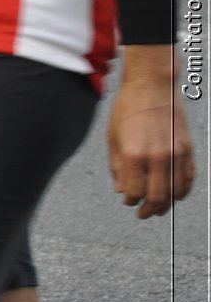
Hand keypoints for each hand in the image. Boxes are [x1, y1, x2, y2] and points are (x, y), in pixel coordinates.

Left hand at [107, 45, 194, 217]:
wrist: (151, 87)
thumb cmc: (128, 108)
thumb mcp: (113, 138)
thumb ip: (117, 167)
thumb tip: (121, 190)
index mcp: (134, 154)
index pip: (134, 191)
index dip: (130, 201)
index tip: (127, 202)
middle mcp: (157, 156)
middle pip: (157, 197)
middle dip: (149, 210)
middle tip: (143, 213)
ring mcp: (175, 154)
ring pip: (175, 192)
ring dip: (167, 204)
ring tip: (158, 208)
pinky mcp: (187, 150)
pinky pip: (188, 179)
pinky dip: (182, 191)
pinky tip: (176, 195)